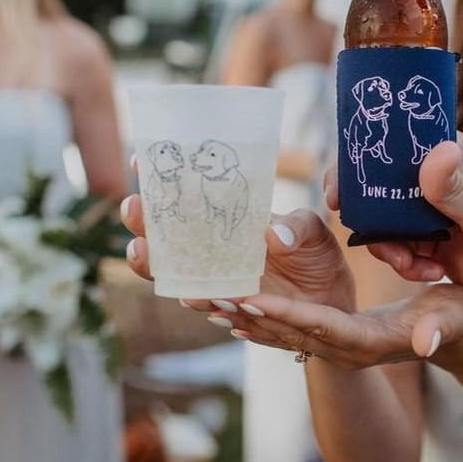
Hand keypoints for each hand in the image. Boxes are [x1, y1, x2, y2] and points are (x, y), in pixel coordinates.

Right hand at [121, 157, 354, 311]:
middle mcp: (212, 242)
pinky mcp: (224, 302)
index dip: (161, 174)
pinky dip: (190, 296)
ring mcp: (213, 273)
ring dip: (151, 260)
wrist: (327, 302)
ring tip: (142, 251)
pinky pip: (198, 300)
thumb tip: (274, 236)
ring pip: (167, 266)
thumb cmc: (316, 256)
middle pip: (162, 228)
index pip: (189, 188)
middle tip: (135, 207)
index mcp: (228, 211)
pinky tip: (189, 294)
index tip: (140, 159)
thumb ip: (298, 227)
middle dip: (141, 217)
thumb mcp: (314, 232)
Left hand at [207, 283, 462, 368]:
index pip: (322, 327)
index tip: (252, 302)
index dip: (286, 315)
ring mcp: (334, 348)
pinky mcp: (328, 339)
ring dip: (241, 318)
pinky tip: (227, 312)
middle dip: (248, 314)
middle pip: (288, 331)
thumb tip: (427, 343)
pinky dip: (255, 322)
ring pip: (280, 333)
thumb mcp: (453, 316)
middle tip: (208, 298)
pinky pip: (285, 332)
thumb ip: (441, 328)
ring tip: (203, 302)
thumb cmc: (452, 318)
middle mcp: (344, 349)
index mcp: (368, 341)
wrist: (446, 335)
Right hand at [326, 132, 462, 309]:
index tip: (339, 186)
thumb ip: (457, 187)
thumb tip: (436, 153)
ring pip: (381, 220)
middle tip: (357, 231)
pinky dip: (404, 264)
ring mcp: (424, 209)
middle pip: (375, 182)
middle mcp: (431, 176)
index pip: (392, 139)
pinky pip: (395, 248)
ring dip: (388, 246)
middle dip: (363, 209)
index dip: (358, 156)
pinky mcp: (424, 240)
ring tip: (412, 262)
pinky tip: (430, 272)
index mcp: (446, 152)